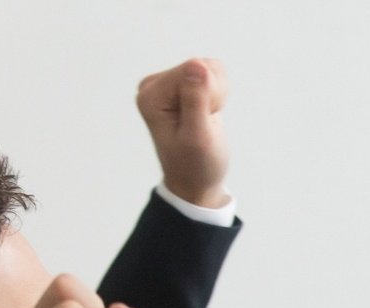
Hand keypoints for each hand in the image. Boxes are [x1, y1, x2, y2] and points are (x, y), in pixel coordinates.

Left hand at [136, 58, 229, 208]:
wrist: (194, 181)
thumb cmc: (195, 165)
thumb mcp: (198, 137)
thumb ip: (196, 100)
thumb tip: (196, 64)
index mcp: (151, 95)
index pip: (194, 69)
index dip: (210, 95)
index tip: (202, 120)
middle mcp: (154, 85)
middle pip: (201, 65)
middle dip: (214, 95)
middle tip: (205, 122)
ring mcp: (167, 84)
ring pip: (210, 67)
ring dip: (218, 95)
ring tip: (206, 118)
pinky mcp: (181, 84)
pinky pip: (212, 72)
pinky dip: (218, 94)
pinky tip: (208, 112)